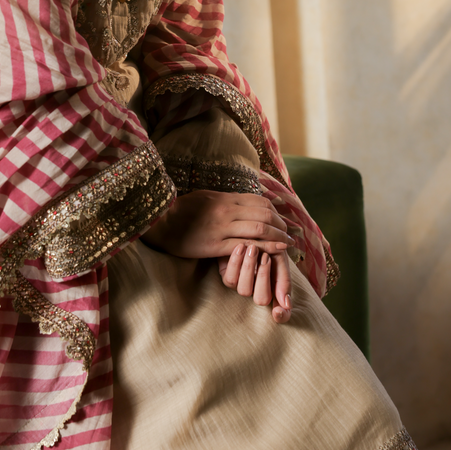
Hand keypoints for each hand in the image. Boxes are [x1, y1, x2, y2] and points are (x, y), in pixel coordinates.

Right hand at [141, 190, 295, 258]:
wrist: (161, 224)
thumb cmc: (181, 211)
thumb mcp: (205, 197)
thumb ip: (225, 199)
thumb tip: (243, 200)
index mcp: (224, 198)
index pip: (259, 201)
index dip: (276, 211)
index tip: (282, 220)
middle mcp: (226, 210)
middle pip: (264, 215)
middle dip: (281, 225)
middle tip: (290, 234)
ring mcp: (222, 228)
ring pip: (259, 229)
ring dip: (278, 237)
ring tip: (287, 245)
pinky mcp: (216, 245)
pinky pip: (247, 246)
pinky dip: (265, 249)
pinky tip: (275, 252)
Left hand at [218, 244, 292, 323]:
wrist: (248, 225)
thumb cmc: (268, 242)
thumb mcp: (280, 257)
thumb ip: (284, 277)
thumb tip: (286, 304)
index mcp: (275, 288)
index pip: (281, 312)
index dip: (281, 315)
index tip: (279, 311)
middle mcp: (258, 290)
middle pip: (262, 299)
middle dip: (264, 277)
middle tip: (265, 256)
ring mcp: (242, 285)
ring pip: (244, 290)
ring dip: (249, 268)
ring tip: (253, 248)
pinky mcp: (227, 277)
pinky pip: (230, 279)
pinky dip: (236, 262)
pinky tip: (240, 247)